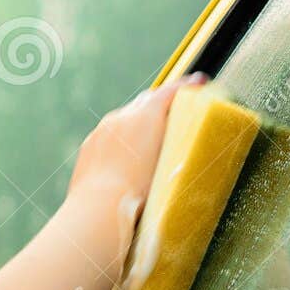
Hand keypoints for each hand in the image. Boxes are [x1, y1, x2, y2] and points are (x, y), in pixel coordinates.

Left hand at [67, 73, 206, 221]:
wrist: (98, 208)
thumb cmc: (140, 193)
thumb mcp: (170, 167)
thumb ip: (178, 148)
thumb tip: (189, 146)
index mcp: (147, 115)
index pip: (170, 92)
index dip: (187, 86)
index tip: (199, 82)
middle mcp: (123, 116)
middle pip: (146, 101)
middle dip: (161, 102)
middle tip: (175, 109)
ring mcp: (103, 129)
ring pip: (125, 118)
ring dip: (138, 123)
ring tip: (150, 139)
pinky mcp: (90, 145)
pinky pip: (109, 136)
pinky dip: (120, 140)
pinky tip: (125, 158)